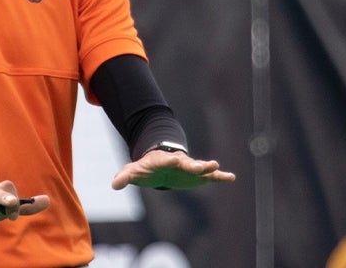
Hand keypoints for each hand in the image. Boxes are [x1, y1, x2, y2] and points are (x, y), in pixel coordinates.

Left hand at [110, 149, 235, 189]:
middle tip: (208, 165)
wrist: (159, 164)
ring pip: (201, 168)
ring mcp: (189, 168)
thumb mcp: (134, 171)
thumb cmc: (146, 168)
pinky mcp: (197, 176)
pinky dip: (220, 177)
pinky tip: (231, 177)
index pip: (168, 160)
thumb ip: (125, 176)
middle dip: (196, 164)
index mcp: (164, 161)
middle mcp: (179, 162)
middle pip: (188, 163)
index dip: (172, 161)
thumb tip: (114, 184)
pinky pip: (210, 176)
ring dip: (209, 168)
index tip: (177, 160)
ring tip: (218, 167)